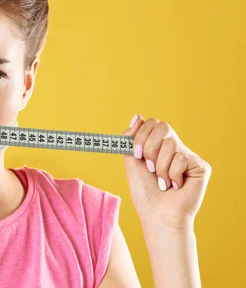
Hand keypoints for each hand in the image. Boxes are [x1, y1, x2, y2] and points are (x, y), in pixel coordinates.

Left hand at [122, 114, 211, 229]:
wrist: (157, 216)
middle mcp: (175, 147)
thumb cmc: (145, 193)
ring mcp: (188, 156)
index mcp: (159, 145)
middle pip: (162, 126)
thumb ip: (131, 139)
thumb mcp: (132, 162)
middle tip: (148, 167)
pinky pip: (181, 158)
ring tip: (163, 182)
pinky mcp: (201, 166)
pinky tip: (176, 186)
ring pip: (170, 144)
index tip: (136, 153)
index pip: (152, 123)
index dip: (141, 134)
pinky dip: (172, 174)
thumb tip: (138, 116)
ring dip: (160, 167)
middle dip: (148, 147)